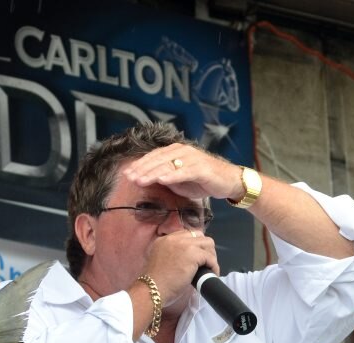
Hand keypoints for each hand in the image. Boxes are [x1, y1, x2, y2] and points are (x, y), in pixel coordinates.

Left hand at [123, 143, 243, 201]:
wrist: (228, 181)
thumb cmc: (201, 181)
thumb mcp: (178, 180)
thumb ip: (163, 178)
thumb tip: (143, 181)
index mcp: (175, 151)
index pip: (153, 157)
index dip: (139, 165)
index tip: (126, 174)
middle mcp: (182, 151)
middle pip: (157, 160)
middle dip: (141, 169)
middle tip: (129, 178)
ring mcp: (192, 158)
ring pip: (168, 165)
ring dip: (152, 173)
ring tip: (139, 180)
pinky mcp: (202, 168)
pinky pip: (184, 171)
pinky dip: (172, 175)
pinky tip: (161, 180)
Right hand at [144, 229, 218, 304]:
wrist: (152, 289)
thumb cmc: (155, 282)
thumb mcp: (160, 261)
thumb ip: (171, 255)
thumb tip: (187, 260)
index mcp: (164, 240)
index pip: (186, 234)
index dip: (194, 245)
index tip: (196, 257)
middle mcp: (174, 238)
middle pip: (199, 235)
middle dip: (204, 248)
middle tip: (204, 262)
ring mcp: (184, 244)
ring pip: (208, 243)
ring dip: (210, 255)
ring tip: (209, 268)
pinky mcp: (193, 254)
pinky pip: (210, 257)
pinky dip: (213, 266)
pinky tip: (211, 274)